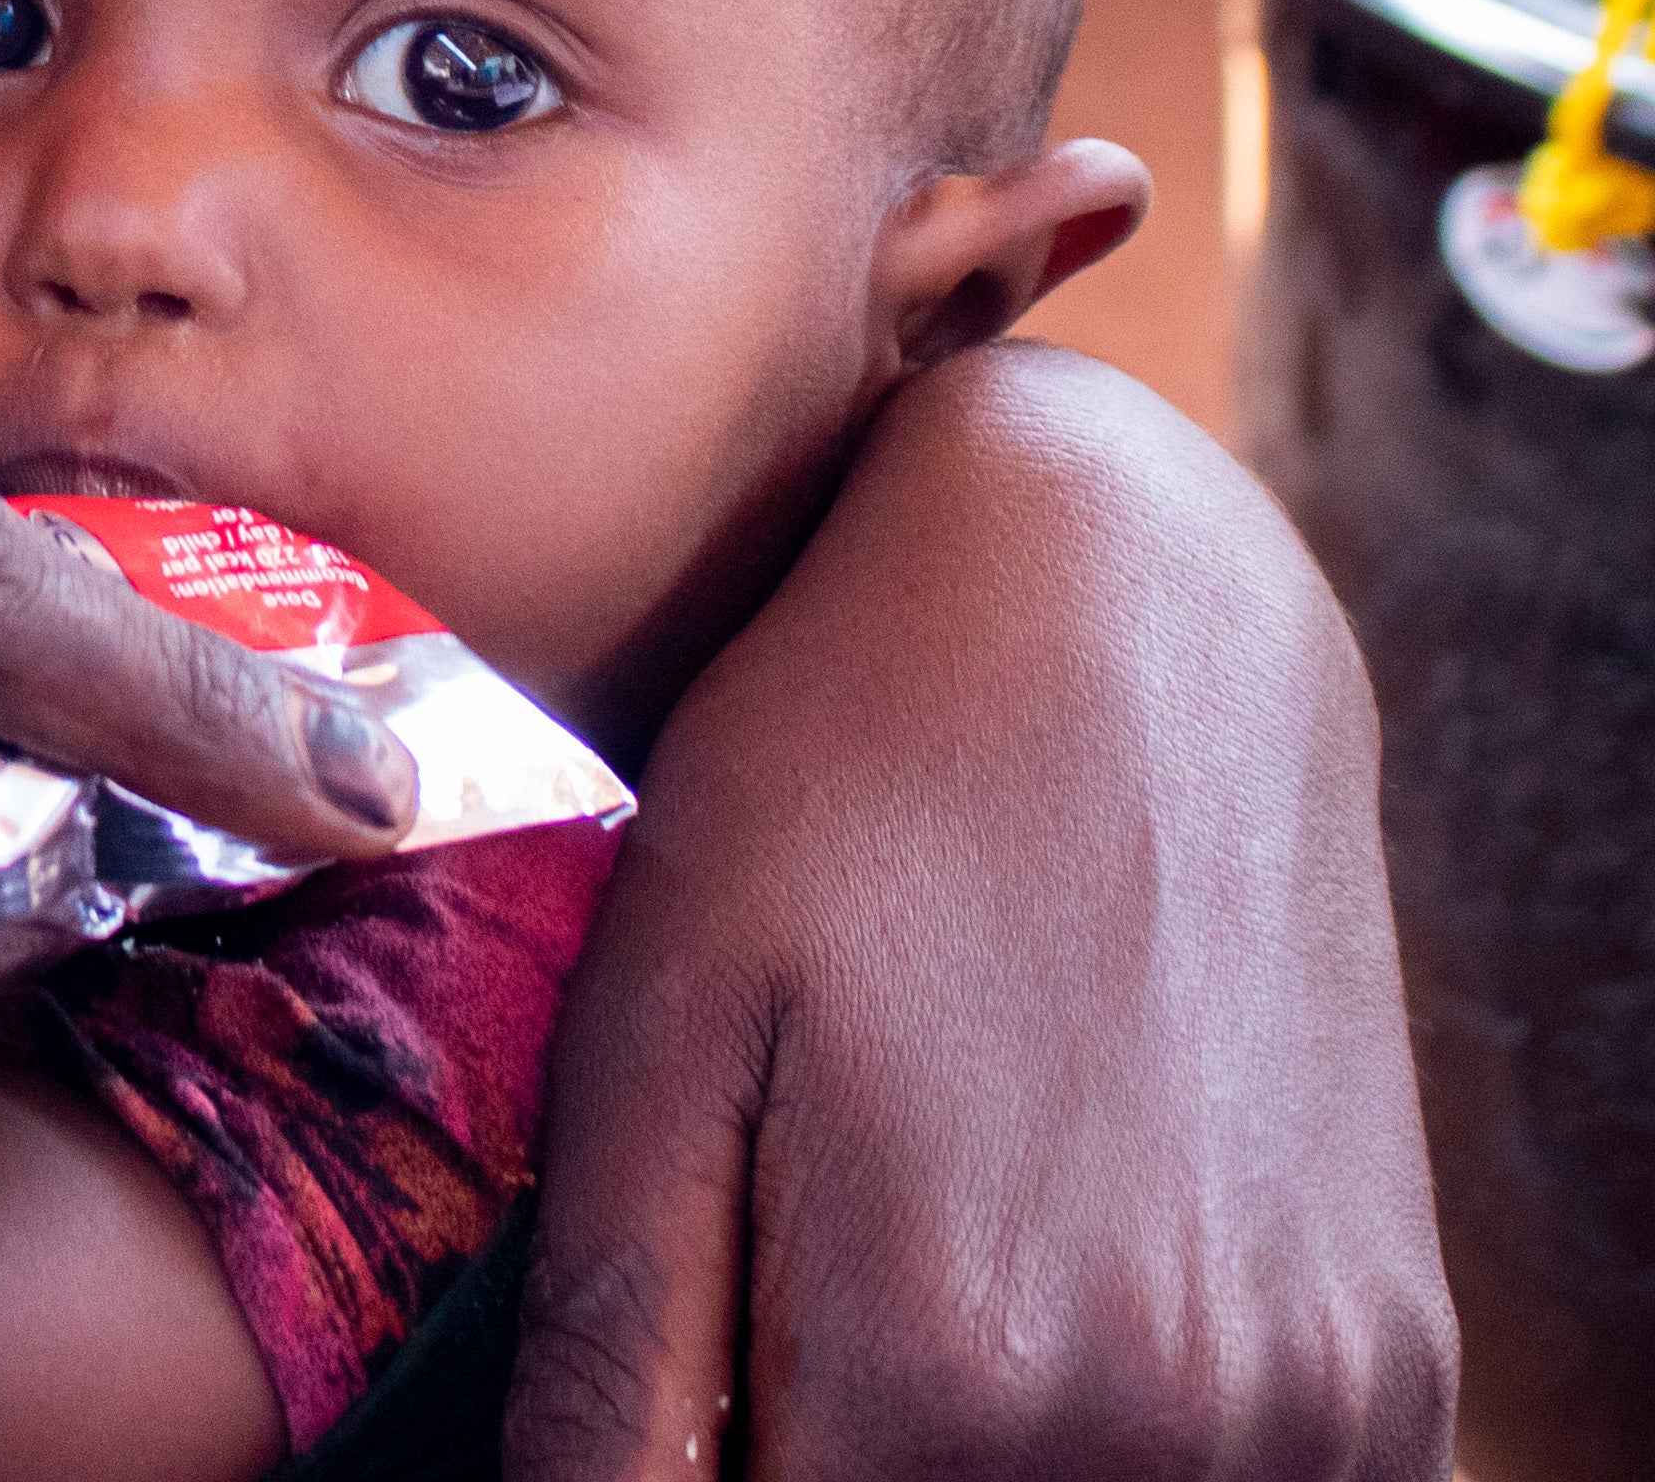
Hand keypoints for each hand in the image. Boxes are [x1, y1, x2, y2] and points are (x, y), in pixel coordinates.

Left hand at [505, 344, 1453, 1480]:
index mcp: (945, 1376)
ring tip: (901, 1238)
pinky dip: (1110, 1438)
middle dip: (814, 1451)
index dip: (693, 1480)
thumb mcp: (656, 1027)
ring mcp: (1309, 1411)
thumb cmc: (843, 784)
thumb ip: (615, 1344)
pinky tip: (1033, 1270)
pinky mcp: (1395, 1365)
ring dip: (958, 1454)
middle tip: (776, 1281)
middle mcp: (1161, 1435)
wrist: (1129, 615)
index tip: (681, 1380)